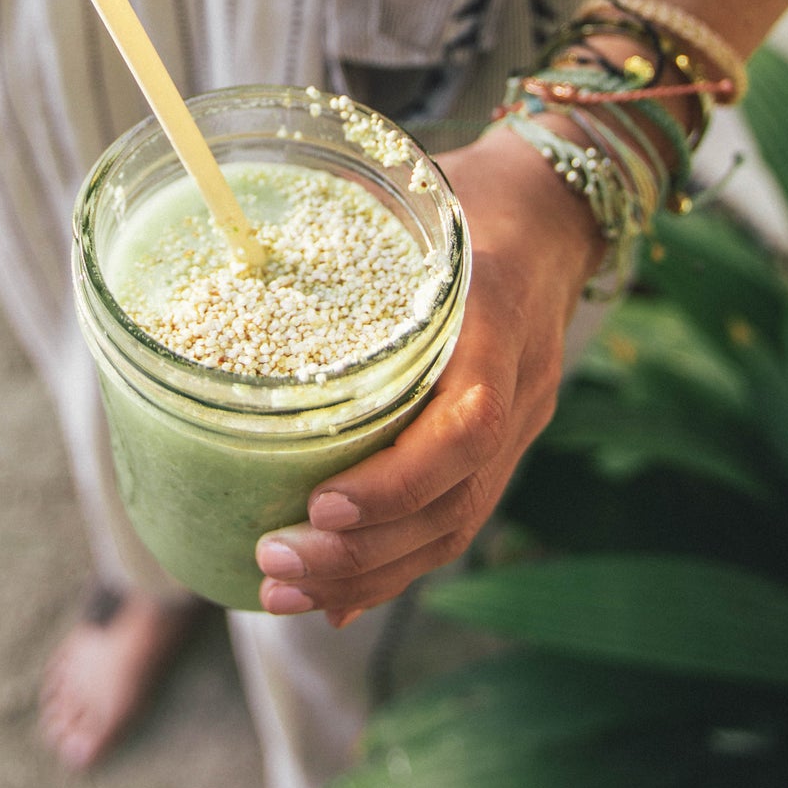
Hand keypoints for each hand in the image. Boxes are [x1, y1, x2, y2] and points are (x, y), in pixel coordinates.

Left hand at [254, 126, 605, 622]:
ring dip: (371, 573)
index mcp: (497, 314)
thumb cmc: (467, 195)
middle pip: (458, 498)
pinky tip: (339, 595)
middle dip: (364, 549)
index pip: (468, 423)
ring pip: (457, 523)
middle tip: (273, 564)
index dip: (396, 480)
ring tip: (286, 593)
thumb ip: (342, 227)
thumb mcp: (412, 192)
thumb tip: (231, 254)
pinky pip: (457, 516)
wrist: (556, 208)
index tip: (319, 507)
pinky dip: (396, 563)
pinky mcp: (504, 441)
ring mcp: (520, 420)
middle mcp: (520, 381)